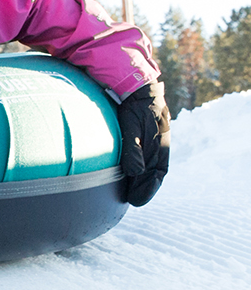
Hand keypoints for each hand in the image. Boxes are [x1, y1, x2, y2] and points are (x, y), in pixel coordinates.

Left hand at [117, 81, 170, 206]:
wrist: (136, 87)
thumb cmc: (135, 107)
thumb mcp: (133, 126)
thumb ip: (134, 148)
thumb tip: (136, 172)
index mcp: (161, 145)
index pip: (158, 173)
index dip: (149, 188)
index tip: (137, 201)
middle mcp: (159, 145)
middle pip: (153, 173)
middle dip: (145, 188)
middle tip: (133, 202)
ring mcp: (152, 141)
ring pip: (148, 166)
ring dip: (141, 181)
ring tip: (130, 193)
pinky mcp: (143, 137)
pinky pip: (143, 157)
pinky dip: (138, 169)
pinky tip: (128, 174)